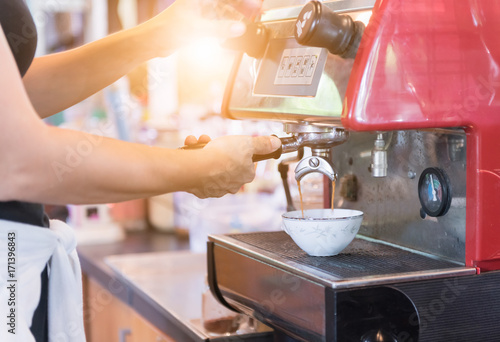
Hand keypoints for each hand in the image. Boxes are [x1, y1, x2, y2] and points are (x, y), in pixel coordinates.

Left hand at [143, 0, 262, 55]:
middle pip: (228, 1)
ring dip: (236, 17)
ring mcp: (201, 10)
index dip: (244, 2)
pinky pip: (219, 21)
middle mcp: (201, 1)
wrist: (154, 42)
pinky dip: (228, 25)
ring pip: (224, 10)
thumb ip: (220, 29)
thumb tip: (240, 28)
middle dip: (243, 7)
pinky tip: (235, 32)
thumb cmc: (168, 29)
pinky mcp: (200, 22)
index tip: (256, 6)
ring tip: (248, 25)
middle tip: (257, 15)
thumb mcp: (198, 29)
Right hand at [187, 135, 280, 197]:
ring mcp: (215, 188)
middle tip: (211, 140)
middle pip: (227, 164)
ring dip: (204, 151)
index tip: (231, 145)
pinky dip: (194, 160)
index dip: (239, 152)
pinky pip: (197, 172)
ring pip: (210, 167)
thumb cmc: (223, 156)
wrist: (197, 168)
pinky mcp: (199, 189)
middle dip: (217, 149)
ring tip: (198, 142)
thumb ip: (262, 144)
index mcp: (245, 176)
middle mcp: (231, 185)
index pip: (247, 164)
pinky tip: (191, 152)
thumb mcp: (247, 143)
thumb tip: (276, 144)